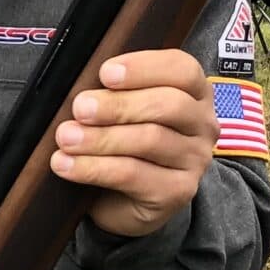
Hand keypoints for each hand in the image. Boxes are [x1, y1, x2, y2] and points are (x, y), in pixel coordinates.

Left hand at [49, 48, 216, 238]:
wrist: (124, 200)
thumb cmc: (123, 143)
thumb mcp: (120, 110)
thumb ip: (112, 93)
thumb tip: (83, 91)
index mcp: (194, 92)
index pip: (182, 69)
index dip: (143, 68)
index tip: (106, 73)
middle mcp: (202, 124)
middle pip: (168, 105)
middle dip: (118, 105)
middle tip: (80, 108)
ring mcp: (194, 160)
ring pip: (149, 140)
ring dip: (101, 138)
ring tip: (66, 138)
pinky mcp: (177, 192)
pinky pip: (133, 175)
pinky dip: (94, 168)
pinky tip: (68, 165)